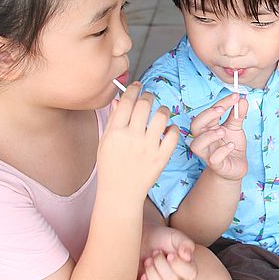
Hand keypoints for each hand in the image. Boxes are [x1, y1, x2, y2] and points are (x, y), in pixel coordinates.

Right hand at [98, 82, 180, 196]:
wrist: (120, 193)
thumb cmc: (110, 167)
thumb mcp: (105, 143)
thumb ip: (113, 120)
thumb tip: (120, 100)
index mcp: (115, 133)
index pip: (127, 102)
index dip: (133, 89)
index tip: (137, 86)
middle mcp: (132, 138)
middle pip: (144, 105)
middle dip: (148, 96)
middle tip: (149, 96)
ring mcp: (148, 147)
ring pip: (161, 116)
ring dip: (162, 110)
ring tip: (161, 112)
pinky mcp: (161, 157)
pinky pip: (173, 135)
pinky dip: (173, 129)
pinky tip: (168, 130)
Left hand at [138, 225, 197, 279]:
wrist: (142, 239)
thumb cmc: (160, 237)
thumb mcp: (174, 236)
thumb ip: (184, 242)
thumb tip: (187, 255)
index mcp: (187, 266)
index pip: (191, 274)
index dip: (178, 265)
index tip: (169, 254)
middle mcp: (178, 278)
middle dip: (160, 264)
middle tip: (155, 253)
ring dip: (151, 273)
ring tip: (148, 261)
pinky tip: (143, 275)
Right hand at [189, 92, 248, 180]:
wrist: (236, 167)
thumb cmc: (231, 145)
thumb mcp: (235, 128)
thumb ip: (238, 115)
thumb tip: (242, 100)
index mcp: (208, 128)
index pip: (209, 112)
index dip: (221, 103)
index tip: (235, 96)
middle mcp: (204, 140)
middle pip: (195, 125)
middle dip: (207, 115)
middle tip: (221, 109)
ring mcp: (208, 153)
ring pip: (197, 145)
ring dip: (209, 136)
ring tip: (223, 131)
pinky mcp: (216, 165)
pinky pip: (213, 158)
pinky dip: (222, 151)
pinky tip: (231, 145)